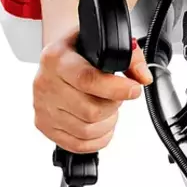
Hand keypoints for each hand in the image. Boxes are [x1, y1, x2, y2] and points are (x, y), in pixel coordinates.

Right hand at [33, 30, 152, 153]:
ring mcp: (43, 107)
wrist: (57, 58)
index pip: (87, 79)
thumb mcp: (103, 41)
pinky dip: (98, 139)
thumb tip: (143, 78)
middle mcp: (45, 83)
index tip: (134, 89)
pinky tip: (101, 124)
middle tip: (116, 96)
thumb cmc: (80, 50)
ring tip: (108, 108)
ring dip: (107, 123)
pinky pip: (78, 144)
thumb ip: (130, 57)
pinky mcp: (45, 126)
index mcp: (57, 58)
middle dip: (113, 106)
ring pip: (86, 130)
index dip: (116, 88)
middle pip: (90, 110)